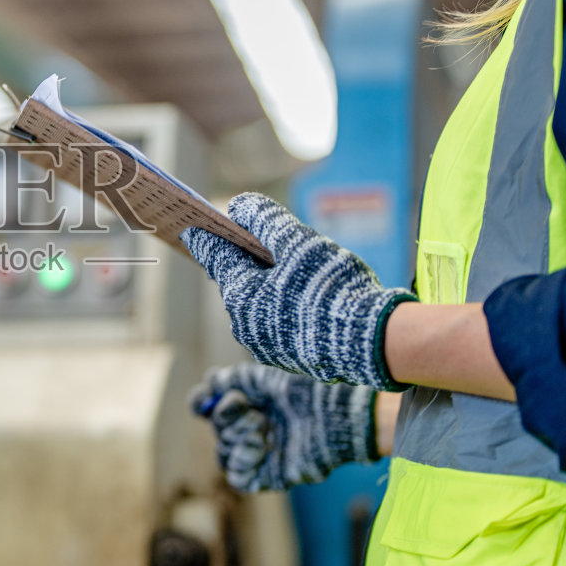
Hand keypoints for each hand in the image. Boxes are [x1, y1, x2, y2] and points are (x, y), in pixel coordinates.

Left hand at [181, 193, 413, 387]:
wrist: (374, 343)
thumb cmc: (333, 288)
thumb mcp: (299, 242)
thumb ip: (265, 219)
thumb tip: (239, 207)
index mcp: (241, 294)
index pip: (216, 257)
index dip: (206, 238)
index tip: (192, 229)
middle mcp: (245, 325)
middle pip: (238, 281)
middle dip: (241, 260)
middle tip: (242, 239)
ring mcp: (265, 346)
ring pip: (258, 304)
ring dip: (265, 285)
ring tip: (281, 265)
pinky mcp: (288, 359)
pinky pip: (277, 324)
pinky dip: (282, 306)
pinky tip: (302, 296)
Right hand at [190, 364, 378, 490]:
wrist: (335, 413)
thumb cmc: (306, 390)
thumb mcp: (265, 376)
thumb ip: (233, 379)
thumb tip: (210, 385)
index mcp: (250, 406)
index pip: (210, 409)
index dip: (201, 403)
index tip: (205, 398)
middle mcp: (252, 431)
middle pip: (217, 431)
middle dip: (225, 417)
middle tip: (248, 407)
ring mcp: (261, 455)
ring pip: (224, 454)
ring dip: (234, 436)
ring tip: (260, 425)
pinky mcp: (269, 476)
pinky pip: (238, 477)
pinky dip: (241, 459)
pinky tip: (257, 444)